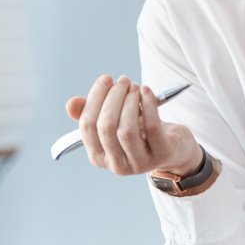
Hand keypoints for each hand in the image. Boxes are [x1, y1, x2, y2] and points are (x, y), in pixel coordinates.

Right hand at [64, 75, 202, 175]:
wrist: (172, 147)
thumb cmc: (139, 130)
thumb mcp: (113, 121)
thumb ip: (90, 112)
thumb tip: (71, 104)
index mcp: (98, 156)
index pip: (87, 126)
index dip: (95, 98)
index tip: (105, 79)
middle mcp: (116, 165)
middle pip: (106, 126)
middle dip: (113, 97)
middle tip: (123, 80)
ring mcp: (139, 164)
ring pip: (127, 129)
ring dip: (130, 101)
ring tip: (135, 86)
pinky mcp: (161, 156)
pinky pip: (151, 127)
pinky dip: (148, 104)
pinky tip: (147, 91)